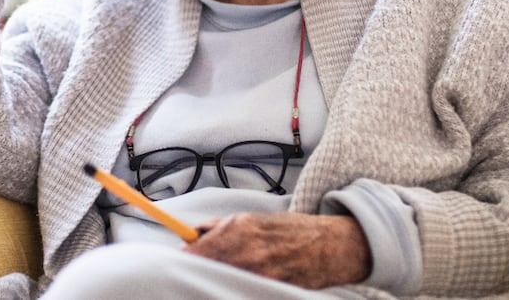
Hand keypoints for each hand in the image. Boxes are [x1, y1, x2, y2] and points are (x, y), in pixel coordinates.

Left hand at [184, 212, 371, 289]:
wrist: (328, 245)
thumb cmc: (290, 230)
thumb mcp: (251, 218)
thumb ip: (220, 227)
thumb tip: (192, 236)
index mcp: (239, 229)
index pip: (197, 251)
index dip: (185, 258)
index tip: (180, 260)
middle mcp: (247, 252)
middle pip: (206, 269)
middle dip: (200, 269)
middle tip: (199, 269)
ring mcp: (258, 274)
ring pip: (221, 281)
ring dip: (217, 278)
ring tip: (224, 274)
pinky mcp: (269, 289)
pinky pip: (240, 290)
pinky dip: (234, 287)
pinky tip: (238, 282)